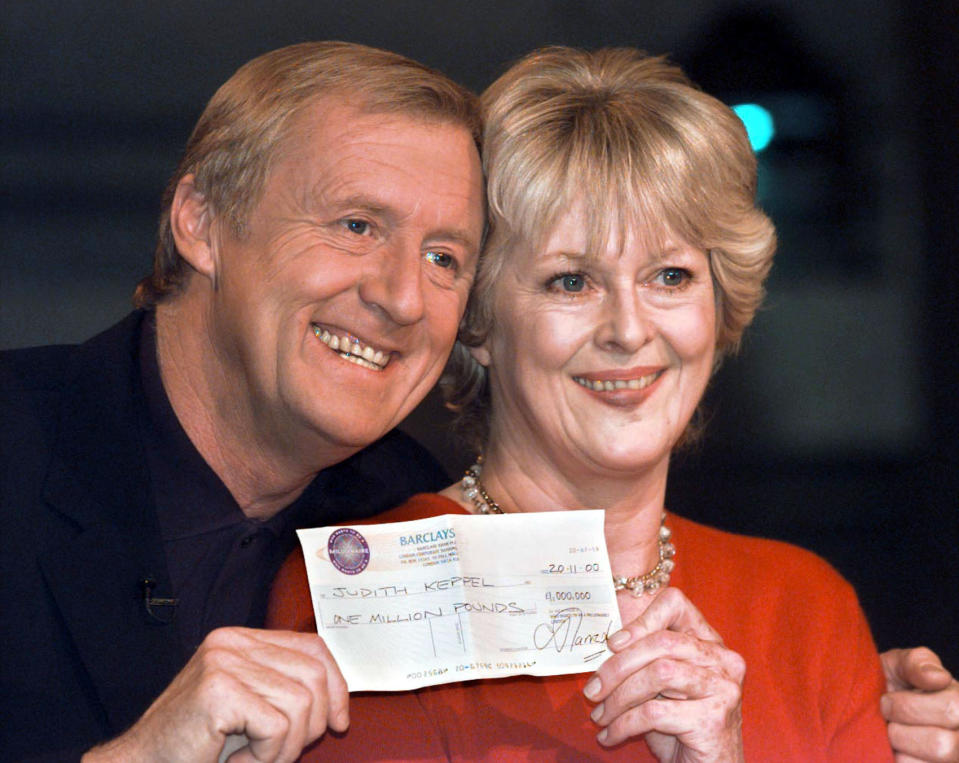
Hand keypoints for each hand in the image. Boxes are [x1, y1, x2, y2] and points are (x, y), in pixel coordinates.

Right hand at [82, 627, 348, 762]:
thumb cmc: (196, 748)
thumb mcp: (248, 709)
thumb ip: (282, 690)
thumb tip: (340, 704)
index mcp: (239, 640)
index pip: (312, 646)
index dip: (336, 685)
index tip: (339, 722)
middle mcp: (230, 642)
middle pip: (314, 675)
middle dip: (312, 725)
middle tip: (279, 753)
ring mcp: (222, 662)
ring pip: (301, 705)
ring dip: (285, 748)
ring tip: (252, 758)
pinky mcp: (218, 691)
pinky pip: (279, 727)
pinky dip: (268, 757)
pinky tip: (237, 762)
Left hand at [584, 587, 744, 761]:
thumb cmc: (680, 727)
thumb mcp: (662, 687)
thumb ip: (644, 661)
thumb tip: (604, 646)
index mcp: (711, 643)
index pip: (675, 604)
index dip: (640, 620)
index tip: (612, 644)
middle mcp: (724, 661)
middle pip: (661, 643)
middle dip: (617, 667)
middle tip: (592, 691)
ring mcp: (723, 689)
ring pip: (657, 675)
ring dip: (618, 699)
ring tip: (599, 716)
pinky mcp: (713, 720)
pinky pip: (654, 713)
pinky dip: (623, 725)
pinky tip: (609, 736)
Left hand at [881, 647, 958, 761]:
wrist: (872, 710)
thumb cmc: (892, 686)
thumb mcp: (899, 665)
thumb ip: (917, 663)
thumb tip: (939, 677)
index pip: (952, 710)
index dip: (909, 707)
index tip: (888, 700)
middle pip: (943, 745)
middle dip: (901, 731)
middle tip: (887, 721)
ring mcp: (955, 759)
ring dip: (900, 750)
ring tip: (894, 737)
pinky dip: (900, 762)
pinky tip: (898, 752)